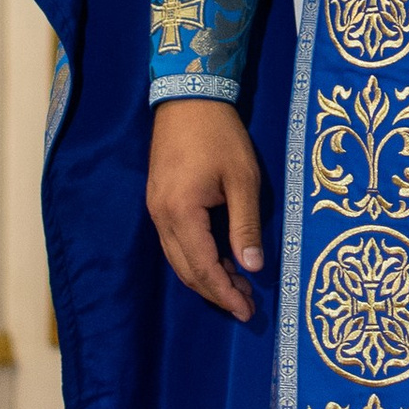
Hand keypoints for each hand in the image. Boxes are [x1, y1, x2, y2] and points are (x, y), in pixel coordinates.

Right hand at [147, 98, 264, 322]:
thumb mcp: (242, 180)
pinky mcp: (159, 201)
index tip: (247, 311)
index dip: (224, 292)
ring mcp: (156, 209)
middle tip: (246, 306)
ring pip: (178, 258)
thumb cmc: (220, 136)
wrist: (188, 98)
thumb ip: (246, 226)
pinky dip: (197, 258)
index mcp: (181, 212)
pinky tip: (220, 260)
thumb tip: (253, 268)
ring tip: (238, 287)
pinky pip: (175, 242)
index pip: (202, 267)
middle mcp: (161, 217)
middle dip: (216, 292)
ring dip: (206, 277)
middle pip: (186, 270)